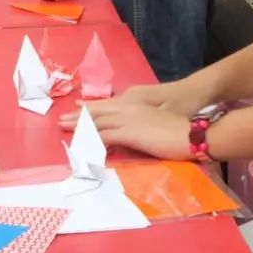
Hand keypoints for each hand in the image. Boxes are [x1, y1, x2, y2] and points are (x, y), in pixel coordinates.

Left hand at [60, 99, 194, 160]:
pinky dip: (91, 142)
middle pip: (97, 112)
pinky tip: (83, 147)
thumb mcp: (154, 124)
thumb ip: (138, 126)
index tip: (76, 109)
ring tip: (66, 133)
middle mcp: (127, 109)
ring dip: (80, 129)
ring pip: (96, 123)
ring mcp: (127, 120)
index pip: (106, 106)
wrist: (191, 135)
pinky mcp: (129, 133)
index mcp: (134, 105)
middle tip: (62, 122)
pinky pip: (104, 137)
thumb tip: (126, 136)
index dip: (89, 108)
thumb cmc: (178, 131)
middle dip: (78, 118)